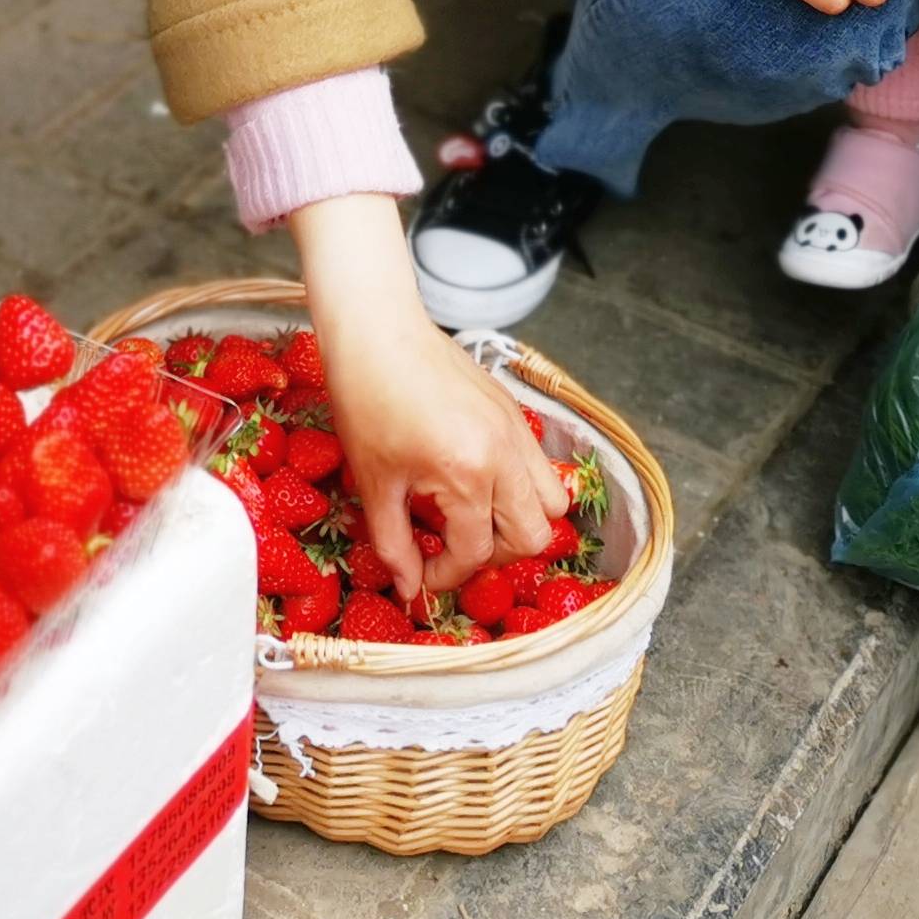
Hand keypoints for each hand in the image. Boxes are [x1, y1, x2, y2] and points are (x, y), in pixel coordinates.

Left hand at [289, 196, 568, 597]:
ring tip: (475, 516)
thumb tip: (408, 588)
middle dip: (496, 555)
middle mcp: (505, 455)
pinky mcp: (515, 411)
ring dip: (520, 520)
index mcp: (467, 475)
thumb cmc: (366, 400)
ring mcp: (516, 429)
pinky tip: (478, 478)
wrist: (377, 330)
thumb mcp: (373, 482)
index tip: (423, 578)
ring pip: (553, 500)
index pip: (475, 552)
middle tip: (455, 548)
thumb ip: (394, 543)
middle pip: (533, 536)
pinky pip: (540, 464)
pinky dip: (520, 484)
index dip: (446, 576)